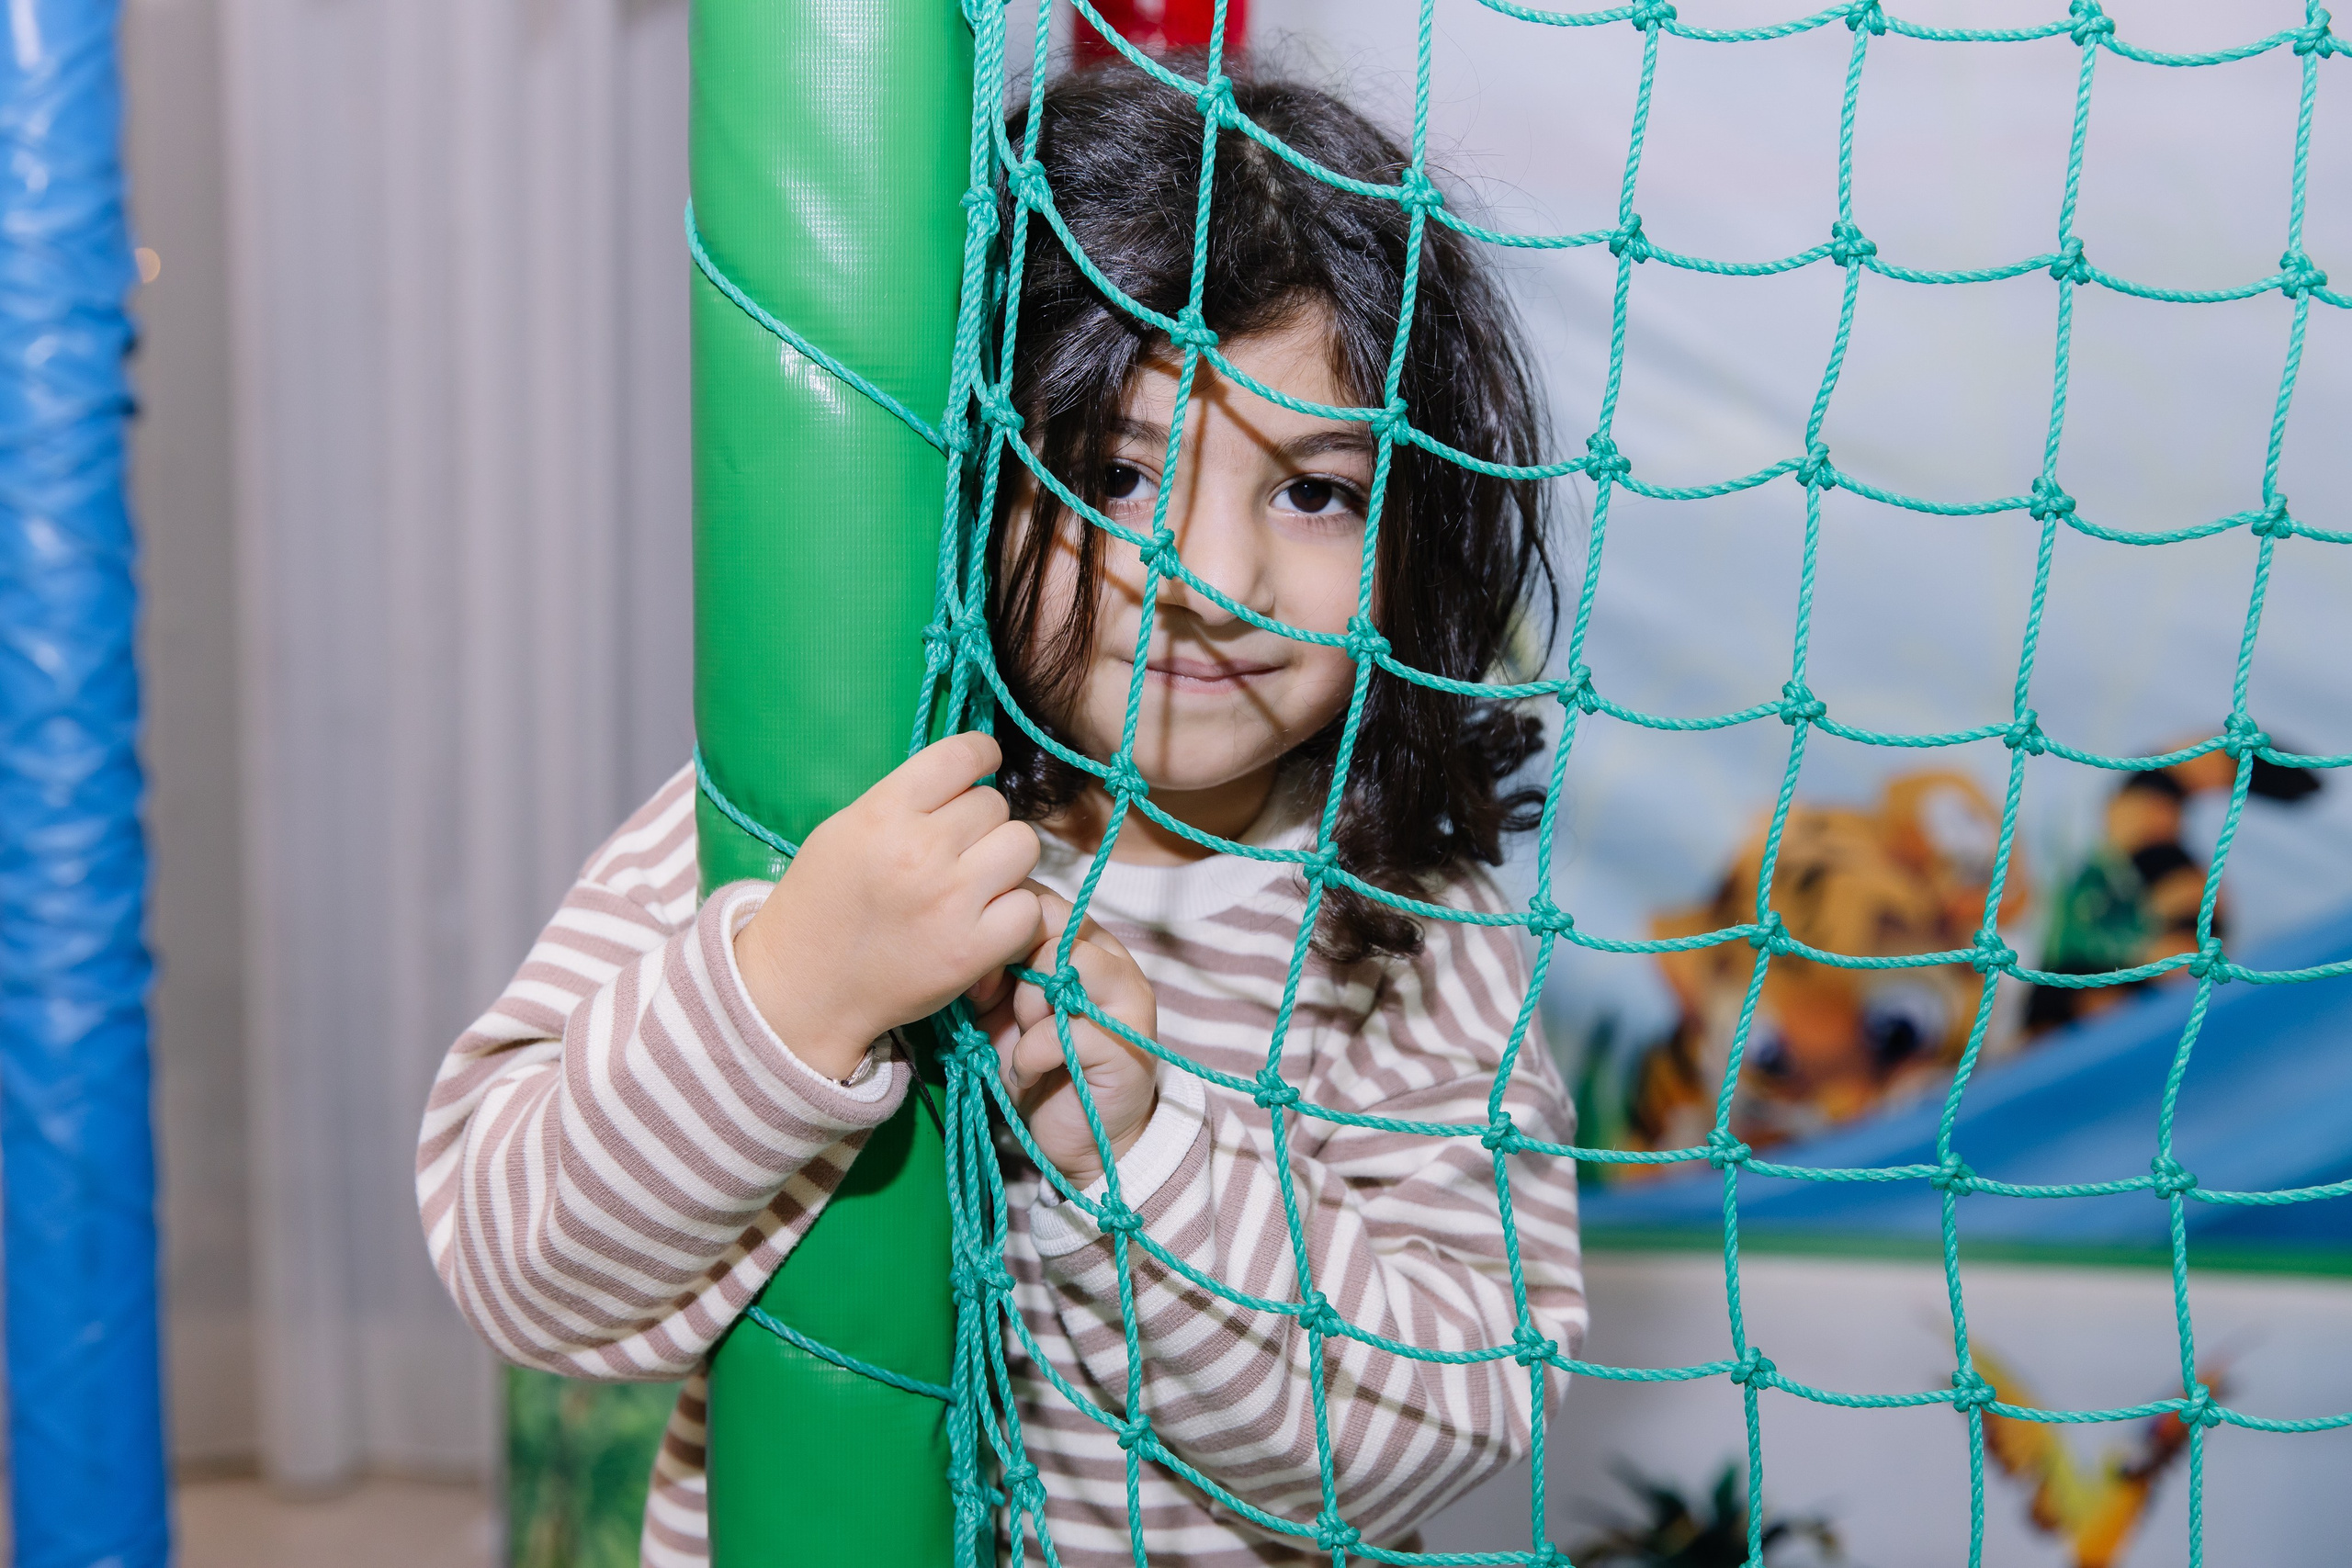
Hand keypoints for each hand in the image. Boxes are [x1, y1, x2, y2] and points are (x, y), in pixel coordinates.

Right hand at [734, 733, 1044, 1080]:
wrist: (804, 988)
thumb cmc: (820, 904)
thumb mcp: (844, 830)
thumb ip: (904, 800)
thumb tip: (965, 777)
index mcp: (882, 812)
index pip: (962, 755)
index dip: (981, 755)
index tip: (983, 766)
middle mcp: (921, 851)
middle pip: (995, 805)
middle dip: (982, 823)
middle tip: (958, 849)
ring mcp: (951, 902)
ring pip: (1023, 847)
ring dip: (1005, 861)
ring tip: (978, 881)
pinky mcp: (972, 950)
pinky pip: (1028, 908)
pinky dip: (1014, 913)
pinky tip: (986, 919)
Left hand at [969, 888, 1159, 1190]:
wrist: (1077, 1136)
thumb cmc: (1036, 1065)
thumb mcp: (1001, 1009)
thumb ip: (992, 969)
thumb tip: (968, 941)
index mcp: (1082, 942)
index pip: (1038, 900)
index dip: (998, 929)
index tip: (977, 975)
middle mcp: (1111, 958)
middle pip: (1051, 923)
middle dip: (1011, 965)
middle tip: (992, 1005)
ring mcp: (1126, 998)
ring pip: (1062, 965)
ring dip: (1026, 1008)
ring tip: (1021, 1041)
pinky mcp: (1126, 1043)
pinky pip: (1062, 1032)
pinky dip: (1030, 1057)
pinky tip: (1029, 1075)